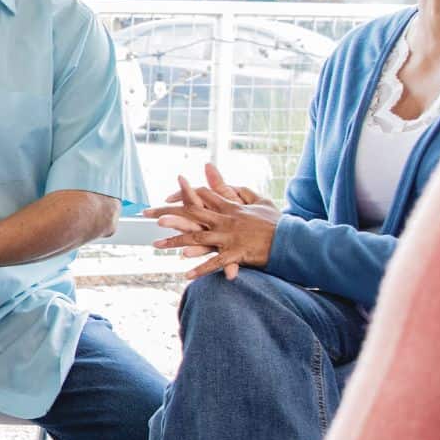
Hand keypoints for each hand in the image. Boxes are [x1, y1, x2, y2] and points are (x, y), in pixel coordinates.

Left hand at [145, 169, 279, 281]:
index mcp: (229, 207)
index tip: (163, 200)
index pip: (200, 198)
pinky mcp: (237, 254)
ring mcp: (230, 237)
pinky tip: (185, 274)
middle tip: (147, 217)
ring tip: (156, 244)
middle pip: (191, 216)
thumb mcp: (257, 199)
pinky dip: (201, 268)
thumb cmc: (275, 221)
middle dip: (169, 217)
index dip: (181, 197)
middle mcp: (226, 220)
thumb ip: (232, 186)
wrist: (292, 240)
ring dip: (175, 242)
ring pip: (197, 239)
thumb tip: (209, 166)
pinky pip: (215, 262)